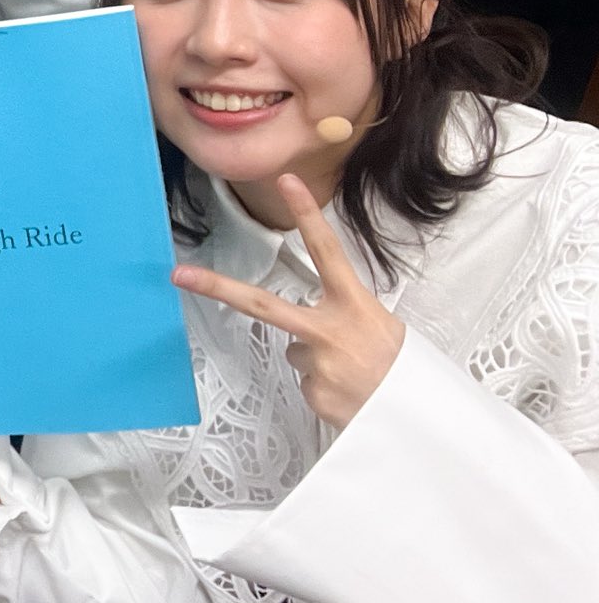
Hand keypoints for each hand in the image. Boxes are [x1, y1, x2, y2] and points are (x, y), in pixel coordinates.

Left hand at [171, 172, 402, 427]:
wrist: (421, 420)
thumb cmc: (406, 370)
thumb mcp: (384, 328)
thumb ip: (345, 317)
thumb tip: (311, 333)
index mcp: (354, 304)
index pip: (327, 251)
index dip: (307, 216)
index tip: (286, 181)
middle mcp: (329, 330)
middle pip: (262, 304)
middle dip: (217, 287)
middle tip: (180, 274)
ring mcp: (317, 363)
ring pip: (296, 351)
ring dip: (319, 360)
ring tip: (356, 375)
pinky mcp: (314, 393)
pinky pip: (308, 381)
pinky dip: (326, 386)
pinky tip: (353, 394)